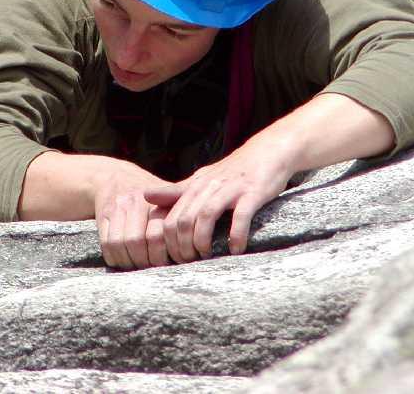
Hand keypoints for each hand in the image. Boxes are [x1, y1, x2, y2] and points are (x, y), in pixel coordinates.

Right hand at [93, 158, 173, 269]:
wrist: (116, 177)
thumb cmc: (151, 195)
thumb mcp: (169, 198)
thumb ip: (184, 216)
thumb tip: (202, 243)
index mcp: (158, 200)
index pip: (158, 236)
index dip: (162, 256)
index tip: (169, 264)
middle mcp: (137, 201)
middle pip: (138, 242)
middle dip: (145, 261)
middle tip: (153, 269)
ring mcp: (118, 206)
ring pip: (120, 244)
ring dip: (129, 262)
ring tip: (138, 266)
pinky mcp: (104, 214)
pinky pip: (107, 243)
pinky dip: (115, 258)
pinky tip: (124, 260)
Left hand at [144, 137, 292, 262]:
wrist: (268, 151)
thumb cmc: (234, 171)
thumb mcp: (203, 178)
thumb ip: (177, 190)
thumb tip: (145, 195)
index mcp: (195, 185)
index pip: (169, 218)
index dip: (168, 243)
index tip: (175, 259)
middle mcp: (208, 186)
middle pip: (184, 220)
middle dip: (183, 246)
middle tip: (189, 261)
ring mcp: (230, 189)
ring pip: (205, 216)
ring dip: (202, 241)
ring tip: (206, 256)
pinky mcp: (252, 193)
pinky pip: (240, 217)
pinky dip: (236, 236)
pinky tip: (236, 249)